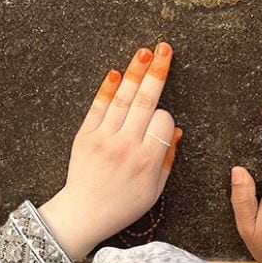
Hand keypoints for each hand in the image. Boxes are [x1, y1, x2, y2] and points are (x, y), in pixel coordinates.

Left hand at [39, 43, 181, 259]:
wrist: (84, 213)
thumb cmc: (123, 204)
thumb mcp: (154, 190)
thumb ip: (167, 159)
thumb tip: (177, 130)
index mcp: (147, 161)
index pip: (163, 122)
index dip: (165, 118)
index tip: (161, 124)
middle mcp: (126, 146)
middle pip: (145, 102)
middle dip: (157, 73)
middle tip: (165, 49)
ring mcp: (104, 139)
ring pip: (123, 99)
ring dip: (135, 73)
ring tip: (145, 52)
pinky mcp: (85, 136)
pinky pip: (98, 107)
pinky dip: (107, 89)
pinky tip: (116, 72)